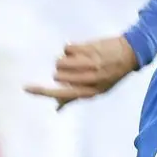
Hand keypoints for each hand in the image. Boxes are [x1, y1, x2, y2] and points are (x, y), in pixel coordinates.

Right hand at [25, 37, 139, 108]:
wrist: (130, 53)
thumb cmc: (110, 74)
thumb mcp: (96, 90)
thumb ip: (74, 98)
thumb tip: (56, 108)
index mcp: (90, 92)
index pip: (61, 94)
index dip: (42, 92)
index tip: (26, 88)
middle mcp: (89, 79)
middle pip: (57, 74)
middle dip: (61, 70)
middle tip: (75, 67)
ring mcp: (90, 63)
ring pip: (60, 61)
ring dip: (64, 59)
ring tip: (78, 59)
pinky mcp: (90, 48)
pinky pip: (67, 48)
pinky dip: (70, 48)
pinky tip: (82, 50)